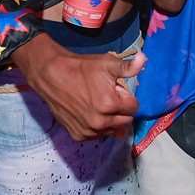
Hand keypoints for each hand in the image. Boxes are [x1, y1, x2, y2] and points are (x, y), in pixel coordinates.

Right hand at [11, 37, 144, 140]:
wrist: (51, 75)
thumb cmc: (80, 68)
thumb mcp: (106, 63)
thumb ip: (128, 67)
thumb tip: (144, 58)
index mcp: (110, 105)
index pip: (134, 107)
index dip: (126, 96)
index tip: (115, 89)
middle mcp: (100, 122)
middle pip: (125, 120)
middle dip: (121, 109)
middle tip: (107, 96)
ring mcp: (89, 131)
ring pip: (112, 129)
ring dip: (110, 120)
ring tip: (97, 104)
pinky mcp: (78, 135)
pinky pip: (97, 135)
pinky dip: (97, 126)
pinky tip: (89, 113)